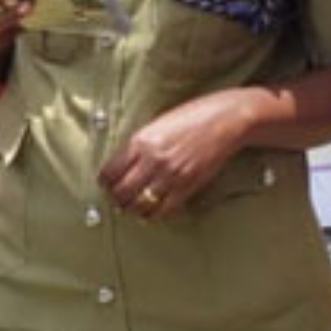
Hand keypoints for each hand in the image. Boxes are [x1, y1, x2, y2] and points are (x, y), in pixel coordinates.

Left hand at [97, 90, 250, 221]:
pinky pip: (162, 210)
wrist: (226, 120)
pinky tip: (150, 211)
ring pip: (138, 205)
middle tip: (116, 199)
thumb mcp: (158, 124)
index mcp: (141, 141)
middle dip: (115, 198)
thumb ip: (140, 144)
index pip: (110, 172)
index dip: (105, 182)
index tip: (106, 184)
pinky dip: (152, 214)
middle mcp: (152, 160)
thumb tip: (124, 165)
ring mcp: (170, 176)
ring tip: (131, 207)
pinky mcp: (186, 187)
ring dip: (132, 209)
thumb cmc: (194, 115)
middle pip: (121, 192)